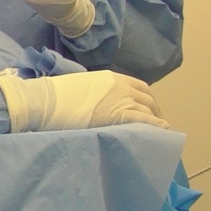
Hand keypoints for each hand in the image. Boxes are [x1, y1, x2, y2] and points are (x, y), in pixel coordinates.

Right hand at [0, 69, 168, 132]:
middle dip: (154, 110)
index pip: (139, 87)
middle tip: (155, 123)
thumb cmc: (59, 97)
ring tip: (157, 132)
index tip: (148, 110)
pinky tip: (162, 131)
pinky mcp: (121, 114)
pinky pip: (146, 120)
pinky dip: (156, 125)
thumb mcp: (83, 88)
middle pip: (147, 98)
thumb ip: (97, 93)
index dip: (147, 99)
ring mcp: (122, 99)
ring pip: (148, 109)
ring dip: (155, 120)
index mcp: (112, 78)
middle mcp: (121, 86)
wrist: (49, 101)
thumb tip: (99, 105)